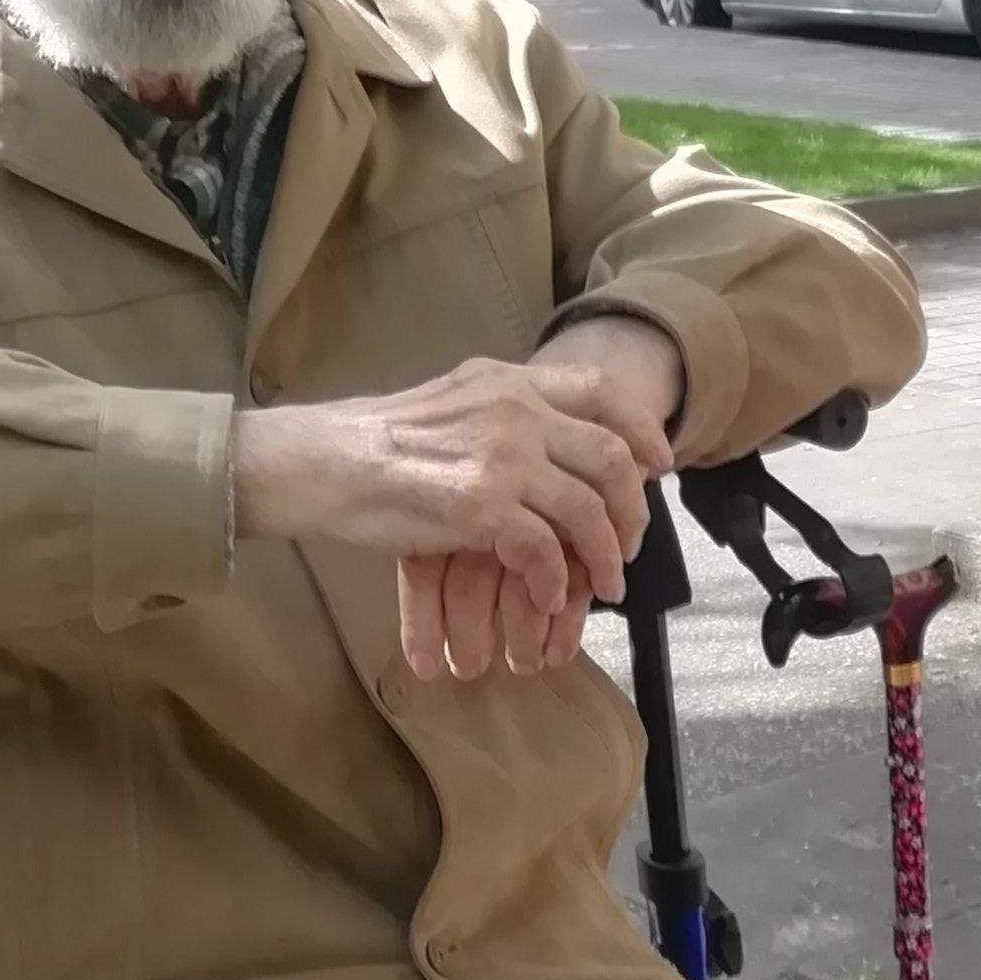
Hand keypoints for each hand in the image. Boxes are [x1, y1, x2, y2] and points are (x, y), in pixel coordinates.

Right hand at [387, 317, 687, 684]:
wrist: (322, 462)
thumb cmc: (378, 443)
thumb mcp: (453, 404)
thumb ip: (504, 414)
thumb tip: (551, 445)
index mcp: (509, 382)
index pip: (601, 389)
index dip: (641, 429)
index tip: (658, 465)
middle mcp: (515, 411)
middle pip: (610, 458)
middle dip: (631, 510)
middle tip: (628, 547)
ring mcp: (501, 457)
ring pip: (587, 511)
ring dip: (602, 557)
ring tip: (603, 586)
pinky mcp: (481, 505)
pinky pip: (544, 551)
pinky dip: (554, 581)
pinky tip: (548, 597)